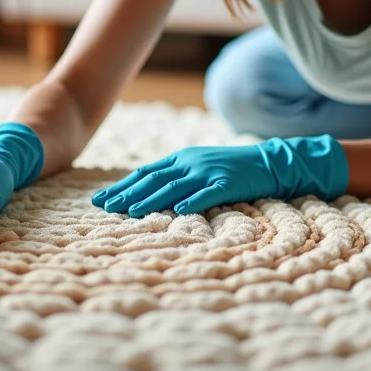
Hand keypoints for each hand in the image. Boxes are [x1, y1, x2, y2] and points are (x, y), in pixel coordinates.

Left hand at [90, 135, 348, 217]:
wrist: (269, 163)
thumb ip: (177, 178)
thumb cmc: (231, 169)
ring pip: (174, 187)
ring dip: (150, 200)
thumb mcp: (200, 168)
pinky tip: (178, 212)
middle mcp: (191, 162)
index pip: (146, 173)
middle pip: (153, 179)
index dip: (123, 186)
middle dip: (127, 194)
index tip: (101, 199)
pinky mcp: (227, 182)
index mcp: (182, 158)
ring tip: (130, 211)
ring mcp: (209, 171)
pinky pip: (207, 194)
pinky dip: (192, 202)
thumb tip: (147, 194)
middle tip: (104, 207)